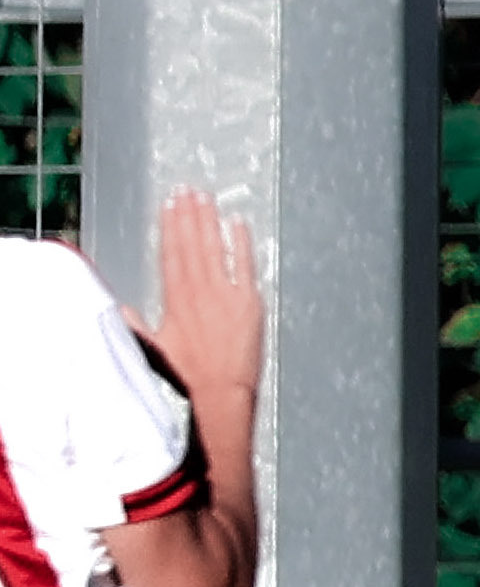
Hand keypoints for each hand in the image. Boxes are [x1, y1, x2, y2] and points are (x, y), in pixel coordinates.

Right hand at [123, 189, 260, 408]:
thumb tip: (122, 309)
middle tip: (187, 190)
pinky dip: (242, 244)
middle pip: (192, 244)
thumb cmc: (186, 378)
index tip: (169, 204)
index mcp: (175, 298)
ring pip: (216, 249)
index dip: (170, 226)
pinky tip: (239, 224)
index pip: (171, 252)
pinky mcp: (251, 306)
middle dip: (189, 215)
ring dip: (210, 221)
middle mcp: (200, 292)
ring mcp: (228, 296)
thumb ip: (136, 324)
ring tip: (205, 197)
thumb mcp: (152, 348)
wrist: (219, 396)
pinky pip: (246, 267)